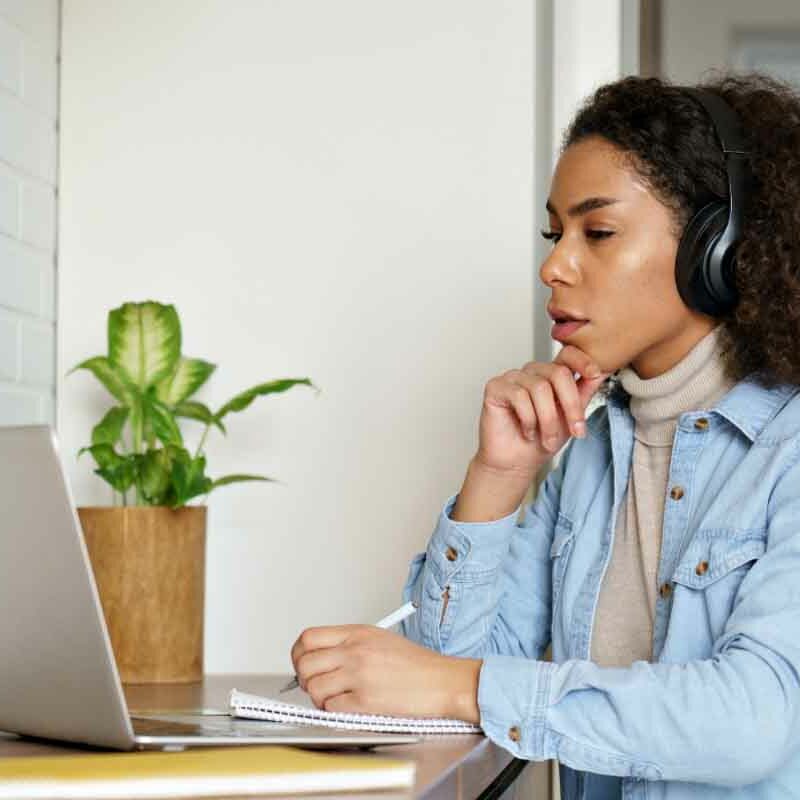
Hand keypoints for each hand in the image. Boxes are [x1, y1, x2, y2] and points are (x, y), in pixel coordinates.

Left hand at [289, 624, 481, 722]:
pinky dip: (335, 710)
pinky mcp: (366, 700)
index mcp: (358, 632)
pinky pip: (331, 707)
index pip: (309, 638)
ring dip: (320, 698)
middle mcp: (355, 650)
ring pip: (314, 687)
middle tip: (317, 685)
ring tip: (335, 698)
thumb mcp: (380, 639)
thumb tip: (320, 658)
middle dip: (305, 679)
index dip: (299, 654)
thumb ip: (349, 644)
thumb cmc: (415, 664)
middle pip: (305, 663)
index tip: (303, 663)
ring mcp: (360, 675)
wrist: (442, 681)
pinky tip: (349, 707)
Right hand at [475, 344, 609, 475]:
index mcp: (551, 375)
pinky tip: (527, 431)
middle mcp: (532, 373)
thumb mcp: (572, 417)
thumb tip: (601, 372)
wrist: (517, 464)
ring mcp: (512, 378)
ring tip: (547, 439)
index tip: (595, 374)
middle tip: (576, 431)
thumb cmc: (541, 441)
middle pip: (558, 373)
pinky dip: (528, 419)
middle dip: (571, 406)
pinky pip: (518, 396)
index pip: (568, 354)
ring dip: (548, 420)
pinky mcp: (495, 388)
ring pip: (540, 388)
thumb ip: (584, 393)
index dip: (583, 360)